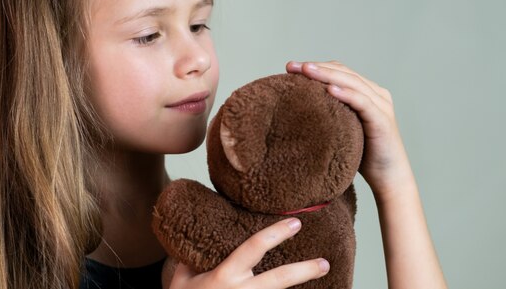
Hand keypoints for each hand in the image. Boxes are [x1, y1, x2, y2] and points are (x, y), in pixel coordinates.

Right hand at [169, 218, 328, 288]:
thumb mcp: (181, 280)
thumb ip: (190, 260)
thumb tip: (194, 240)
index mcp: (225, 276)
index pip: (254, 248)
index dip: (276, 234)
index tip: (294, 224)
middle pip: (280, 279)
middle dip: (305, 270)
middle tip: (324, 263)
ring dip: (299, 288)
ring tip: (317, 277)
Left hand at [286, 60, 413, 197]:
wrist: (388, 179)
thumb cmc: (362, 154)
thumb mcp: (342, 127)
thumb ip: (330, 113)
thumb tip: (296, 107)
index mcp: (366, 92)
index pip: (339, 70)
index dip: (316, 66)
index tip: (289, 67)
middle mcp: (376, 94)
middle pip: (343, 72)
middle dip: (316, 67)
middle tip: (291, 66)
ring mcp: (381, 105)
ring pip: (352, 82)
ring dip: (327, 75)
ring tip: (306, 71)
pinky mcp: (382, 120)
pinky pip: (363, 103)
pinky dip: (346, 94)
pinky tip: (329, 90)